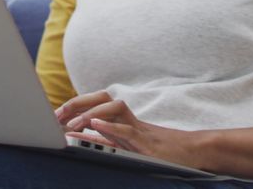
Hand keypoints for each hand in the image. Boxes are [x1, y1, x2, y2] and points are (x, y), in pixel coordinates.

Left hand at [54, 91, 204, 169]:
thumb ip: (110, 140)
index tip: (56, 114)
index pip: (98, 103)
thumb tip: (81, 138)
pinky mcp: (148, 143)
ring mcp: (140, 130)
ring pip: (115, 109)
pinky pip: (129, 130)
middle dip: (78, 103)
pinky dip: (112, 127)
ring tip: (75, 124)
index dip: (77, 105)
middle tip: (57, 115)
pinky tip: (96, 126)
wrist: (196, 152)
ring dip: (93, 113)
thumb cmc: (165, 151)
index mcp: (125, 121)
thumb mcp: (132, 145)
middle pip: (103, 99)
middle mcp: (131, 120)